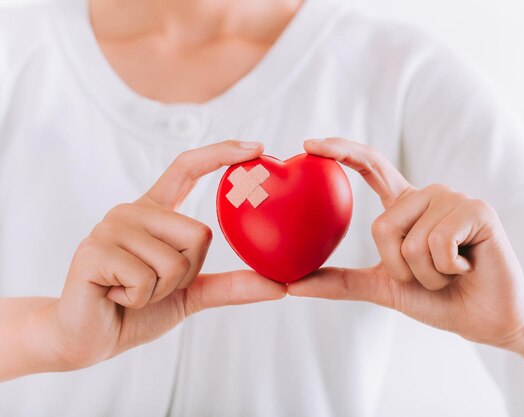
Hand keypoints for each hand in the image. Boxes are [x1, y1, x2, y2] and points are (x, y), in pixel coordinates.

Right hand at [51, 140, 285, 368]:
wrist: (89, 339)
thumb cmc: (138, 310)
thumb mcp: (191, 294)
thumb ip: (231, 285)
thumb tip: (281, 285)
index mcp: (155, 212)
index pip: (187, 167)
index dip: (222, 152)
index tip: (258, 147)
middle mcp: (132, 210)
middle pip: (200, 234)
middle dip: (187, 274)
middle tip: (153, 285)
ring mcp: (110, 226)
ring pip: (176, 260)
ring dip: (162, 291)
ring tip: (131, 291)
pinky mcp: (94, 249)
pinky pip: (147, 278)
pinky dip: (141, 299)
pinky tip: (115, 296)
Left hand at [290, 138, 523, 347]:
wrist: (485, 318)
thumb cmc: (438, 298)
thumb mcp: (382, 287)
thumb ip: (340, 281)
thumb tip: (291, 284)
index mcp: (405, 205)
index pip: (370, 166)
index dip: (342, 151)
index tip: (308, 144)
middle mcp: (427, 194)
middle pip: (382, 225)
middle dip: (399, 268)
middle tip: (429, 275)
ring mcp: (453, 199)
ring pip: (410, 239)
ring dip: (426, 273)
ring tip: (451, 271)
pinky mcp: (477, 210)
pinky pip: (437, 241)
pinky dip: (446, 269)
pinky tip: (467, 266)